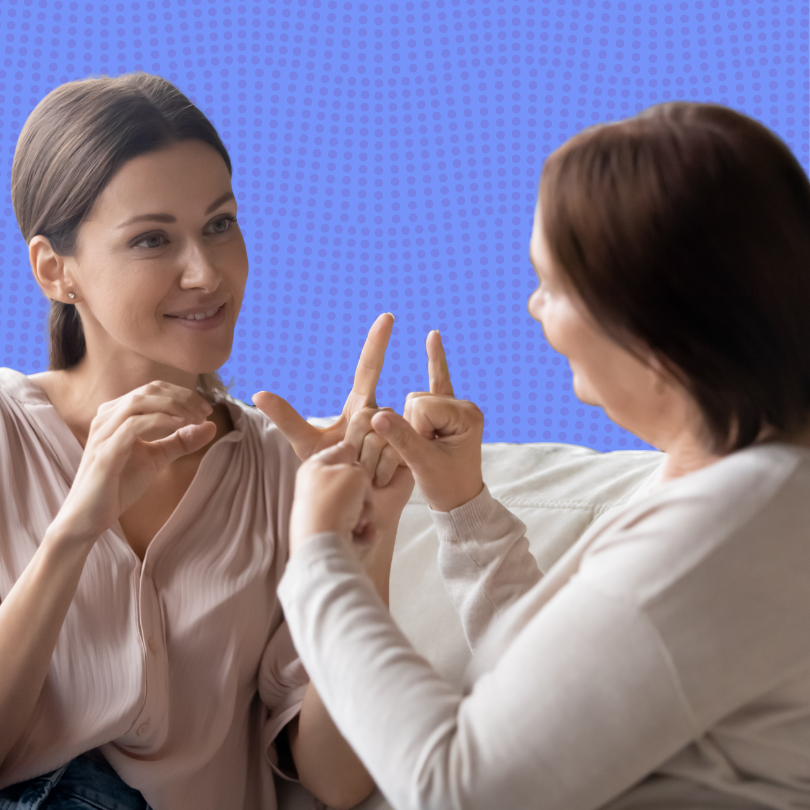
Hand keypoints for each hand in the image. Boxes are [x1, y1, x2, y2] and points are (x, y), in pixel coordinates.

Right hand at [57, 381, 215, 543]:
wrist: (89, 516)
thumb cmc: (119, 484)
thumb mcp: (157, 458)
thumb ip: (181, 441)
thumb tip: (211, 425)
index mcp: (116, 413)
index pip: (153, 389)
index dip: (183, 394)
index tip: (205, 409)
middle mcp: (106, 417)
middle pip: (149, 390)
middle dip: (182, 397)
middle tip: (205, 412)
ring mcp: (103, 432)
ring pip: (140, 401)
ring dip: (174, 406)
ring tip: (196, 417)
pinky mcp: (105, 452)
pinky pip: (133, 425)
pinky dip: (160, 421)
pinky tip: (181, 426)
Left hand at [252, 313, 404, 486]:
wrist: (352, 503)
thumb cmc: (331, 472)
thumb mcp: (306, 444)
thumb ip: (285, 418)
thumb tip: (258, 393)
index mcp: (360, 404)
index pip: (369, 368)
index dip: (377, 342)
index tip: (387, 316)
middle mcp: (383, 413)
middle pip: (371, 413)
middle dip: (356, 442)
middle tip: (349, 461)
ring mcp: (400, 431)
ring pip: (383, 432)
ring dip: (366, 459)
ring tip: (362, 474)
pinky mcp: (412, 451)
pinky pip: (396, 450)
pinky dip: (382, 468)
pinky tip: (377, 480)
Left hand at [289, 442, 373, 555]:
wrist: (322, 543)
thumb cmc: (335, 503)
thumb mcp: (355, 473)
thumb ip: (362, 468)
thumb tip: (361, 481)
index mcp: (315, 465)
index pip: (343, 451)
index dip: (359, 458)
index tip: (366, 468)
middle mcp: (316, 486)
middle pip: (352, 481)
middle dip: (365, 493)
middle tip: (363, 498)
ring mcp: (322, 509)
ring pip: (356, 504)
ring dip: (366, 513)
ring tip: (360, 521)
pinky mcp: (328, 531)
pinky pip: (354, 524)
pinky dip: (363, 531)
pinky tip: (365, 534)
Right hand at [369, 330, 484, 512]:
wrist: (458, 501)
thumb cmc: (445, 486)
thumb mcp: (422, 465)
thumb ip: (400, 439)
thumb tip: (376, 418)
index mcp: (465, 415)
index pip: (420, 405)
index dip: (413, 429)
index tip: (426, 452)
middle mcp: (463, 406)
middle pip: (416, 400)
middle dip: (411, 427)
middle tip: (427, 451)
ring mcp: (456, 407)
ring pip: (413, 400)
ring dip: (410, 425)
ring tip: (426, 448)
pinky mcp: (447, 410)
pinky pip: (437, 380)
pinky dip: (435, 359)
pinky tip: (433, 336)